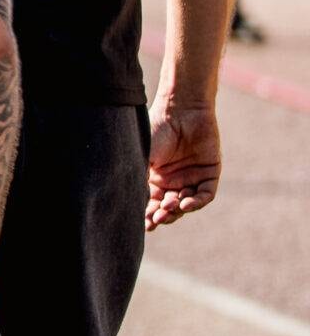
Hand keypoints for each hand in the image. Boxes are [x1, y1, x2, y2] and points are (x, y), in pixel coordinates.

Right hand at [147, 102, 221, 229]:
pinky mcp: (210, 172)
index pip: (152, 203)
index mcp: (155, 178)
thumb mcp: (142, 158)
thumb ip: (137, 180)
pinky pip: (205, 194)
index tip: (145, 224)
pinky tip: (186, 203)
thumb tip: (126, 204)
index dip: (149, 215)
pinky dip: (197, 201)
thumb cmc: (155, 131)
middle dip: (163, 214)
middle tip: (157, 217)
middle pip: (170, 207)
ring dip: (179, 209)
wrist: (180, 111)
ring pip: (187, 203)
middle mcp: (173, 180)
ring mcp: (192, 177)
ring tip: (170, 206)